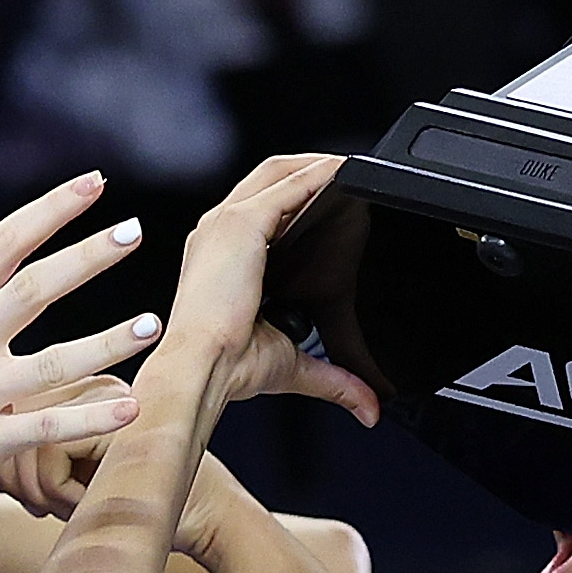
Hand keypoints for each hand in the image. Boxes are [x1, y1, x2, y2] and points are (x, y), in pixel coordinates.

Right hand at [0, 178, 158, 534]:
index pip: (2, 244)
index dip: (51, 209)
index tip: (95, 183)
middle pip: (32, 289)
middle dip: (87, 257)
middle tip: (134, 231)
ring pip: (51, 363)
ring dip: (107, 343)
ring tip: (154, 325)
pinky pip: (43, 429)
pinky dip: (86, 419)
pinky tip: (129, 406)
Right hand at [163, 153, 378, 421]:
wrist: (202, 367)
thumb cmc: (225, 365)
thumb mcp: (291, 362)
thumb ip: (333, 378)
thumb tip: (369, 407)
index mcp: (220, 259)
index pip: (261, 211)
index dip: (296, 200)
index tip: (330, 205)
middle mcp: (216, 233)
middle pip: (267, 180)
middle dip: (308, 171)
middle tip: (347, 177)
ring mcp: (223, 223)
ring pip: (276, 173)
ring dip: (315, 166)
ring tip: (350, 168)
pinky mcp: (238, 223)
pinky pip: (286, 185)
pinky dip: (318, 175)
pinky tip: (344, 173)